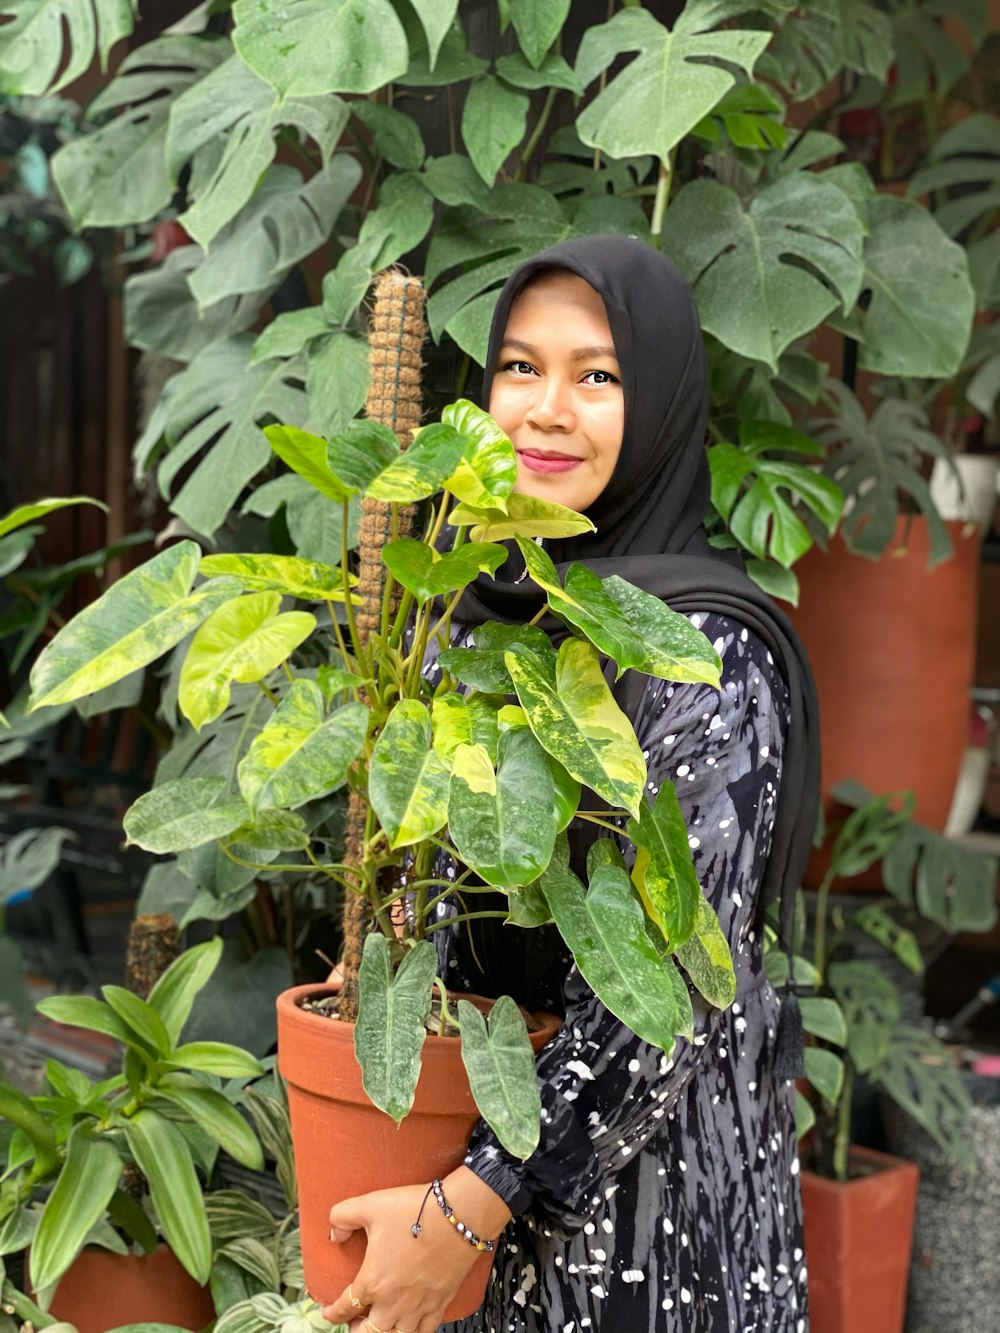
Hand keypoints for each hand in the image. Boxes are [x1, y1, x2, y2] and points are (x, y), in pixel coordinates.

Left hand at [322, 1168, 511, 1332]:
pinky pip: (425, 1332)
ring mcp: (419, 1306)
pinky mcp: (440, 1303)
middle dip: (357, 1330)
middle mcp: (393, 1302)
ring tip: (380, 1326)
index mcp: (373, 1280)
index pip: (345, 1307)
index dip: (332, 1313)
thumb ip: (342, 1216)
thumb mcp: (370, 1204)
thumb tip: (333, 1234)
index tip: (327, 1312)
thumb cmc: (417, 1209)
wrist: (460, 1214)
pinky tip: (410, 1326)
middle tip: (355, 1321)